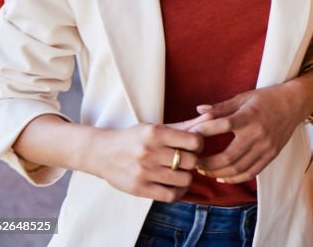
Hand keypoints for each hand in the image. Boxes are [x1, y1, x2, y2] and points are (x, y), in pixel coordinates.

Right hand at [85, 112, 211, 201]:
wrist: (100, 153)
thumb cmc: (134, 138)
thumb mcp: (157, 127)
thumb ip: (186, 125)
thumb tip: (212, 118)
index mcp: (155, 133)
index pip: (195, 141)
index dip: (199, 144)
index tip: (192, 146)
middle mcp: (150, 152)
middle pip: (191, 161)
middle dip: (193, 161)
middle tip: (185, 160)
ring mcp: (144, 172)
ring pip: (184, 179)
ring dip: (186, 177)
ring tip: (179, 172)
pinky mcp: (139, 189)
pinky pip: (171, 195)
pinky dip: (179, 192)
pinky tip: (176, 186)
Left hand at [191, 82, 309, 183]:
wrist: (294, 104)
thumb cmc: (267, 98)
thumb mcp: (244, 98)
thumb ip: (221, 107)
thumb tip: (199, 110)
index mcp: (249, 116)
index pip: (223, 126)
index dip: (204, 132)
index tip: (190, 137)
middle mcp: (258, 134)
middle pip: (228, 157)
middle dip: (207, 163)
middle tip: (194, 162)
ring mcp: (266, 147)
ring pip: (238, 169)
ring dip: (218, 174)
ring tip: (205, 171)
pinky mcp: (271, 155)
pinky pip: (251, 173)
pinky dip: (235, 179)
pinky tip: (223, 178)